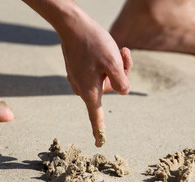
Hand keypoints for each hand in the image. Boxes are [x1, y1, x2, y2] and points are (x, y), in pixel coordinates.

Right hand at [60, 19, 131, 146]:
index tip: (100, 144)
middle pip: (110, 89)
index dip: (99, 132)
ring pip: (105, 78)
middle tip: (123, 54)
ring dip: (114, 65)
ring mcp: (77, 78)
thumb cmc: (93, 43)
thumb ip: (122, 82)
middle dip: (120, 74)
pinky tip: (104, 48)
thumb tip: (123, 91)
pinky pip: (96, 71)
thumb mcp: (114, 63)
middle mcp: (82, 88)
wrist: (72, 24)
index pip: (97, 117)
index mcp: (90, 92)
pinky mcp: (77, 69)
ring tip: (115, 48)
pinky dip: (104, 62)